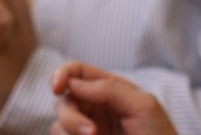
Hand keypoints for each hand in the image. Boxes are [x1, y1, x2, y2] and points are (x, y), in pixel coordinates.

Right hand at [50, 62, 175, 134]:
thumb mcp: (143, 105)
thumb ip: (110, 89)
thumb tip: (74, 83)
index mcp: (108, 90)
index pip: (76, 73)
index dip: (62, 74)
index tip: (58, 87)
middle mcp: (94, 109)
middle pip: (63, 101)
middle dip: (71, 117)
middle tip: (92, 133)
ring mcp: (87, 131)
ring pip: (59, 126)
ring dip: (72, 132)